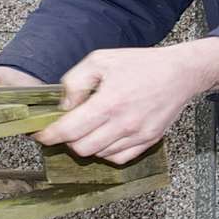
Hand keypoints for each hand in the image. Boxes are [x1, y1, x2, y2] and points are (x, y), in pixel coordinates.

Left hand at [33, 38, 218, 164]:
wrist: (180, 73)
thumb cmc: (139, 64)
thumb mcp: (100, 60)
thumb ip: (75, 82)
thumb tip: (64, 107)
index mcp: (109, 102)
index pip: (69, 130)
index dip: (48, 135)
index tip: (39, 134)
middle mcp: (124, 124)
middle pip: (81, 149)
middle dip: (67, 140)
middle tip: (65, 127)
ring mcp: (138, 136)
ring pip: (99, 155)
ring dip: (87, 144)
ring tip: (89, 125)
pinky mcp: (148, 142)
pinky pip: (118, 158)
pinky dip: (105, 151)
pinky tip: (105, 134)